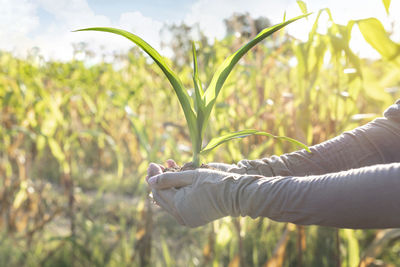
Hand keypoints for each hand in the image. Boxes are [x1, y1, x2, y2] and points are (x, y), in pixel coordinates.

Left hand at [146, 166, 261, 227]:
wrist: (236, 195)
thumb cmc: (215, 182)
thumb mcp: (191, 175)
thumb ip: (169, 178)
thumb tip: (150, 180)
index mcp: (179, 206)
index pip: (158, 190)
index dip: (153, 176)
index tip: (152, 163)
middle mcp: (180, 216)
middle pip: (161, 198)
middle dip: (157, 182)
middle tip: (154, 167)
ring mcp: (187, 219)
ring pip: (169, 203)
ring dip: (166, 187)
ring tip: (164, 171)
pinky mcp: (193, 219)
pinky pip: (178, 206)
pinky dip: (175, 194)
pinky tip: (176, 183)